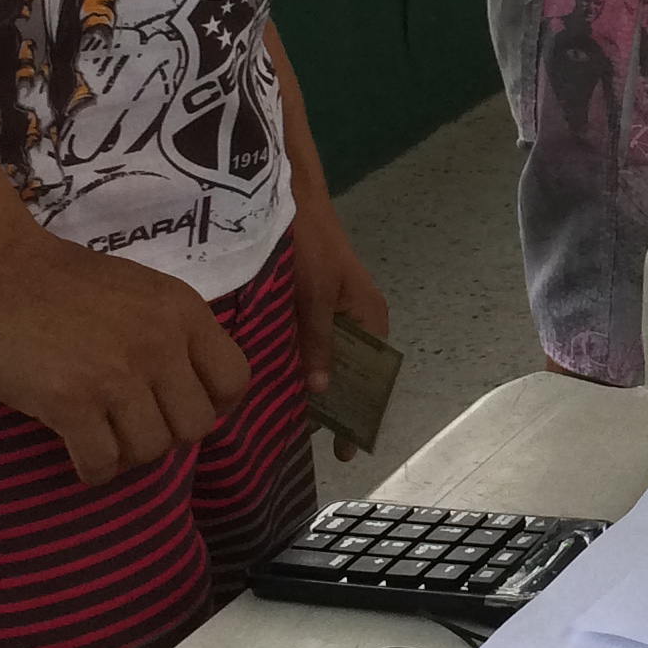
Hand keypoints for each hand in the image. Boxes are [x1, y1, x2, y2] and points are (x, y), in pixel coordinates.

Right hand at [0, 221, 250, 485]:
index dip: (213, 405)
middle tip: (133, 424)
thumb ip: (171, 332)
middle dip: (166, 433)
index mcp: (184, 312)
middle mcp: (161, 345)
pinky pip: (101, 463)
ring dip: (128, 454)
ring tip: (103, 437)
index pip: (234, 381)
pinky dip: (93, 469)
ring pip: (151, 450)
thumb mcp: (141, 291)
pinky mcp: (71, 402)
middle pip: (195, 426)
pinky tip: (80, 454)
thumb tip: (185, 389)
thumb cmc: (62, 279)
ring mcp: (116, 375)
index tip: (179, 406)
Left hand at [283, 186, 391, 460]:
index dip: (358, 414)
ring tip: (288, 418)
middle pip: (349, 374)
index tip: (342, 450)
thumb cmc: (311, 244)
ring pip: (327, 361)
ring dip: (311, 384)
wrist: (292, 197)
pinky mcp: (311, 306)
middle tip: (305, 438)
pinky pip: (310, 345)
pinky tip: (276, 381)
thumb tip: (320, 392)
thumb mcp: (314, 296)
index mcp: (370, 319)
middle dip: (332, 404)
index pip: (371, 379)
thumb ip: (317, 342)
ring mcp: (334, 314)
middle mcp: (357, 320)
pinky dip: (298, 363)